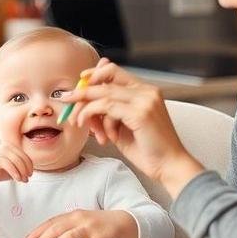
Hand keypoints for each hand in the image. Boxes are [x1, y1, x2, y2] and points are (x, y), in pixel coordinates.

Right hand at [0, 143, 33, 187]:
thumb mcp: (11, 168)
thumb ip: (20, 168)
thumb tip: (29, 174)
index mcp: (12, 147)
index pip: (25, 155)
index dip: (30, 166)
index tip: (30, 175)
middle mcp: (7, 147)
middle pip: (22, 158)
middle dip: (26, 170)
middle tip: (26, 179)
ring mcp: (1, 151)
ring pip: (17, 161)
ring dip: (22, 172)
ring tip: (21, 179)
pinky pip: (9, 165)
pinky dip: (15, 173)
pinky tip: (17, 179)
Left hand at [24, 209, 137, 237]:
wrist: (120, 221)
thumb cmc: (96, 223)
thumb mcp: (79, 221)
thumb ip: (64, 227)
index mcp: (72, 215)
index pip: (51, 222)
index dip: (38, 231)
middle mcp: (79, 219)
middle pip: (57, 228)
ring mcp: (90, 227)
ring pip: (69, 235)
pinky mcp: (100, 237)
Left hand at [65, 58, 204, 196]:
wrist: (169, 166)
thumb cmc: (148, 150)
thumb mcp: (122, 128)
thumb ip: (108, 112)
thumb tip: (88, 102)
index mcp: (146, 91)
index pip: (115, 72)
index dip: (94, 74)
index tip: (79, 81)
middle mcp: (147, 91)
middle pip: (105, 79)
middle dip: (82, 91)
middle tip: (67, 100)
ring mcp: (145, 100)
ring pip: (103, 93)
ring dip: (85, 109)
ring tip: (80, 124)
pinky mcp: (140, 112)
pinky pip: (106, 107)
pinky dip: (95, 118)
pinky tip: (100, 135)